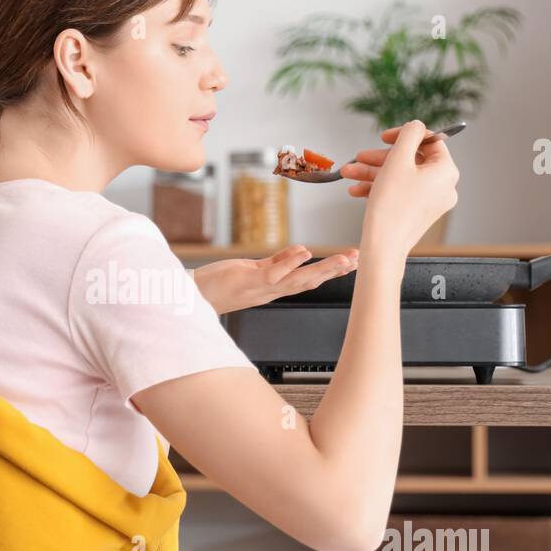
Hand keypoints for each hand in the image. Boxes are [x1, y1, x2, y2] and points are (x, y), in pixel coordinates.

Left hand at [191, 244, 358, 314]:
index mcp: (274, 287)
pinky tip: (305, 251)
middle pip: (309, 281)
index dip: (332, 272)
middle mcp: (271, 290)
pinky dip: (289, 262)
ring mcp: (260, 287)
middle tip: (359, 260)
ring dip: (322, 269)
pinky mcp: (247, 281)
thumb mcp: (253, 271)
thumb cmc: (218, 284)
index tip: (354, 262)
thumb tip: (299, 252)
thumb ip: (276, 263)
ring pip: (297, 279)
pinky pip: (273, 273)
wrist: (190, 298)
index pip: (308, 279)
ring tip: (344, 259)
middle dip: (336, 271)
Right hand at [339, 120, 458, 259]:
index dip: (404, 135)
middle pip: (411, 160)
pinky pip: (399, 192)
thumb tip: (416, 125)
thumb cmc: (391, 205)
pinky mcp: (417, 213)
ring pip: (400, 177)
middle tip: (359, 157)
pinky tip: (357, 190)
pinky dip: (379, 188)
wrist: (383, 246)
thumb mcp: (398, 160)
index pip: (429, 142)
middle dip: (380, 158)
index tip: (383, 137)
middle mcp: (443, 187)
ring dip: (373, 173)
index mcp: (446, 172)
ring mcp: (431, 202)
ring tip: (349, 174)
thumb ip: (408, 135)